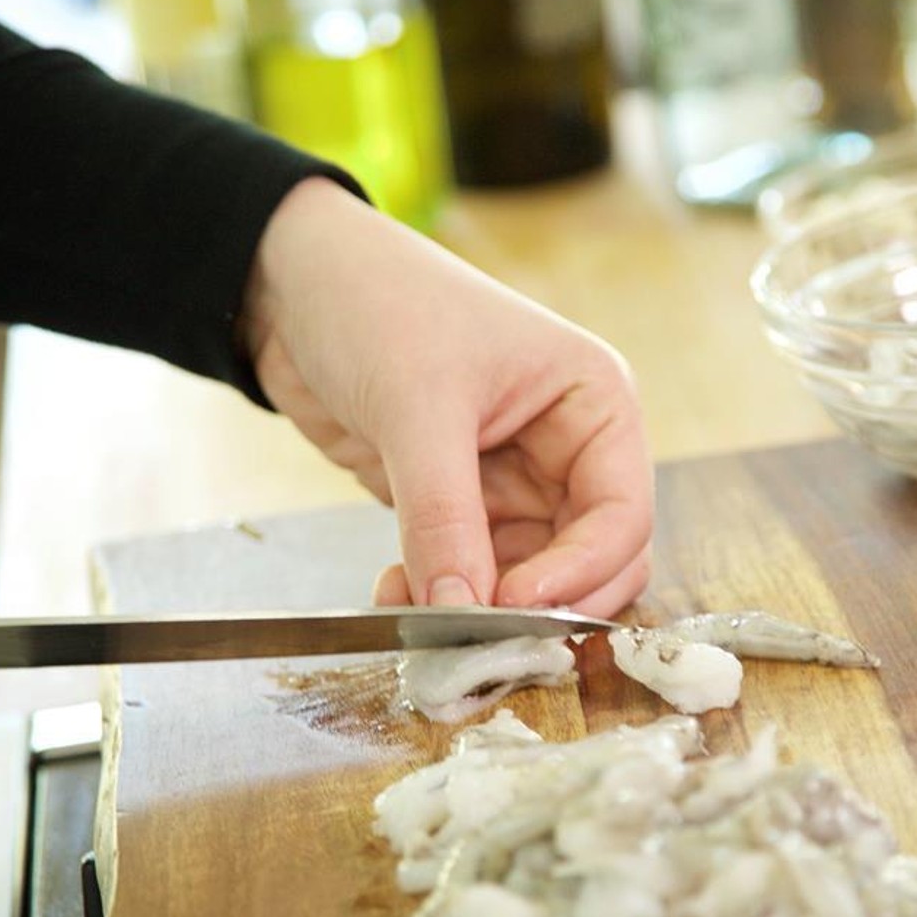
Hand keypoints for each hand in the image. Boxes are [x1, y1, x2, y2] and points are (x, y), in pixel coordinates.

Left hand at [242, 178, 653, 617]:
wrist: (293, 285)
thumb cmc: (379, 302)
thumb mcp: (419, 406)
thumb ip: (444, 515)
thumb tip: (461, 611)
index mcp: (593, 403)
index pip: (623, 515)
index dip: (579, 571)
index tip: (513, 604)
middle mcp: (569, 449)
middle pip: (595, 561)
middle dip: (542, 603)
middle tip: (479, 631)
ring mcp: (518, 481)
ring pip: (533, 579)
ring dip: (481, 608)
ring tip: (415, 612)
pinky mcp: (464, 505)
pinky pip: (476, 574)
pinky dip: (442, 597)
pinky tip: (393, 594)